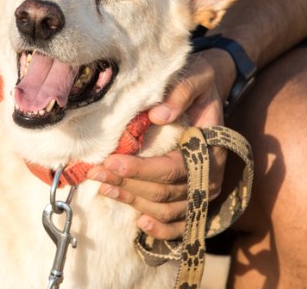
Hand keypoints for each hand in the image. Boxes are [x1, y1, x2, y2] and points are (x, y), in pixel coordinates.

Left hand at [87, 50, 233, 239]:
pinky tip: (139, 221)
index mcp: (210, 148)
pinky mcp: (195, 200)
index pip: (173, 168)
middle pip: (165, 192)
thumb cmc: (200, 86)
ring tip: (104, 186)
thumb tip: (159, 115)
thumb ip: (180, 94)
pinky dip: (161, 228)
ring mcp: (203, 193)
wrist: (209, 93)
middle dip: (127, 184)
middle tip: (96, 172)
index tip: (112, 161)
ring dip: (133, 200)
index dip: (141, 169)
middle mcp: (209, 177)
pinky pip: (180, 224)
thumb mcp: (195, 78)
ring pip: (166, 209)